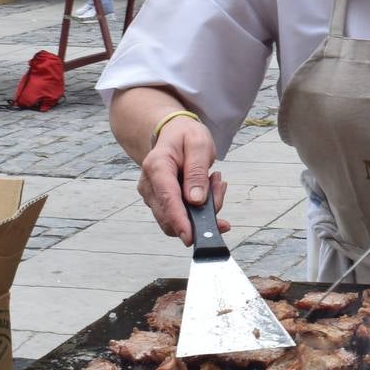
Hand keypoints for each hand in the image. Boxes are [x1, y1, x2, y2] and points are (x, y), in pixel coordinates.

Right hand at [137, 114, 229, 246]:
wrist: (173, 133)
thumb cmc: (185, 136)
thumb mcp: (198, 144)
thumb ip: (197, 172)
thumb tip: (196, 201)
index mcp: (156, 166)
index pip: (167, 198)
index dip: (179, 220)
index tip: (190, 236)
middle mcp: (149, 185)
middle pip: (171, 216)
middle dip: (201, 212)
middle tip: (220, 186)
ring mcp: (153, 196)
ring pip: (178, 219)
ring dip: (203, 208)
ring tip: (215, 181)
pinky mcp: (160, 203)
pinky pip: (182, 216)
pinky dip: (200, 208)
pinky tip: (209, 189)